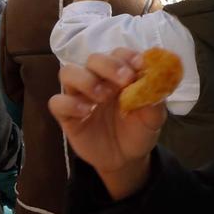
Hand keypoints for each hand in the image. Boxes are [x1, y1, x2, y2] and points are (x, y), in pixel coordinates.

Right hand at [47, 50, 164, 199]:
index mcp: (118, 75)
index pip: (118, 54)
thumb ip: (154, 99)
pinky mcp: (66, 115)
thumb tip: (156, 80)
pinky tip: (86, 112)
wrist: (126, 159)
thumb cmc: (138, 131)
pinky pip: (57, 102)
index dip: (127, 56)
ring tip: (103, 97)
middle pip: (93, 58)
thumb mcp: (153, 118)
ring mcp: (79, 96)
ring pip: (68, 72)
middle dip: (108, 65)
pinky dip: (70, 103)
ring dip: (86, 79)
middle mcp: (97, 80)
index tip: (140, 65)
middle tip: (124, 80)